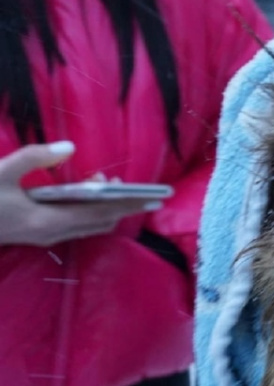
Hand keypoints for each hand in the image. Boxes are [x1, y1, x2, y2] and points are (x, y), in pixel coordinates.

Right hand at [0, 142, 163, 246]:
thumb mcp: (2, 171)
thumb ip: (35, 158)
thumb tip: (69, 147)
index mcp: (47, 221)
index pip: (98, 214)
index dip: (125, 205)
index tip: (147, 195)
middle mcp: (52, 234)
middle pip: (100, 222)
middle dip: (121, 207)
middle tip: (137, 189)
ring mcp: (46, 237)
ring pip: (89, 226)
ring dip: (106, 210)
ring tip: (116, 189)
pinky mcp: (39, 236)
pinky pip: (76, 227)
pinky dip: (90, 213)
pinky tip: (91, 197)